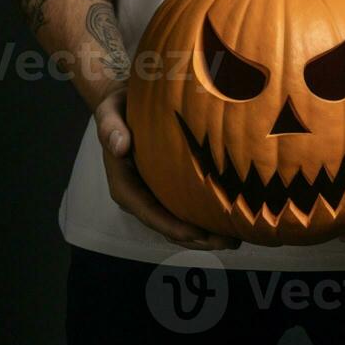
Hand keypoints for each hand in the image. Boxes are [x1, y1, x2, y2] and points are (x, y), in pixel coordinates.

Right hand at [94, 84, 241, 251]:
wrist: (124, 102)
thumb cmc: (117, 108)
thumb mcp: (109, 112)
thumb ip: (110, 127)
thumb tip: (119, 146)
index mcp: (124, 185)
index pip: (148, 212)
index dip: (172, 226)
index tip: (197, 233)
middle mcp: (140, 195)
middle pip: (168, 226)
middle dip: (197, 238)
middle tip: (229, 242)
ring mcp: (155, 193)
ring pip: (180, 222)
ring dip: (206, 234)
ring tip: (235, 239)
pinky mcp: (169, 186)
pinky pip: (187, 207)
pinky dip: (207, 216)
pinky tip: (230, 219)